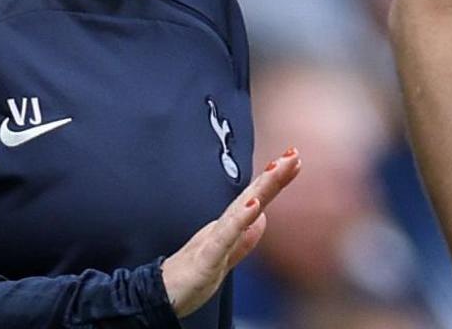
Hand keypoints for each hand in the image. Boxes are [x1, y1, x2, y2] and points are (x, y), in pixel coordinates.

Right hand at [161, 148, 301, 315]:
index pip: (255, 201)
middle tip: (292, 153)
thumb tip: (263, 218)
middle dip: (273, 176)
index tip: (294, 161)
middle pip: (250, 198)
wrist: (157, 299)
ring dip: (259, 189)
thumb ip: (243, 240)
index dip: (275, 182)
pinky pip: (224, 238)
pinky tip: (253, 205)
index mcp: (227, 230)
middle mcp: (220, 229)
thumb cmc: (188, 280)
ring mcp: (212, 242)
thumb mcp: (224, 259)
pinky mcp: (205, 259)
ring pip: (239, 211)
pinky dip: (239, 221)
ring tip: (277, 169)